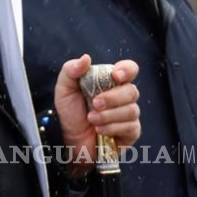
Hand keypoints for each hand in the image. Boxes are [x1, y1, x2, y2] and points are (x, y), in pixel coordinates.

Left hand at [53, 54, 140, 174]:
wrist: (68, 138)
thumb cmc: (69, 111)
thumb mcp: (64, 88)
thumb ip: (71, 70)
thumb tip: (86, 58)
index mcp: (109, 81)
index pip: (129, 69)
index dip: (127, 70)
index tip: (116, 76)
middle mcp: (122, 96)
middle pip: (132, 91)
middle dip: (112, 98)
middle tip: (94, 104)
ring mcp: (128, 114)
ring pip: (132, 110)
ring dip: (108, 115)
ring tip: (91, 119)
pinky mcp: (131, 132)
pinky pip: (131, 127)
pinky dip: (112, 128)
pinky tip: (99, 129)